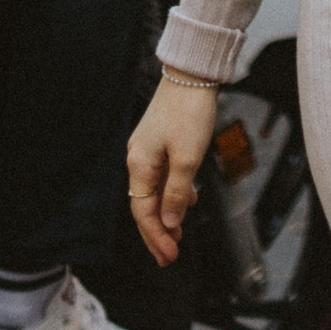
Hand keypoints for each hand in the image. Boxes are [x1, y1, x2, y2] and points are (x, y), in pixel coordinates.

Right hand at [127, 72, 218, 265]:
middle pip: (145, 205)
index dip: (156, 237)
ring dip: (167, 214)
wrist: (192, 72)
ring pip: (155, 192)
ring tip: (179, 236)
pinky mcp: (160, 140)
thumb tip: (170, 222)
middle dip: (158, 233)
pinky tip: (188, 202)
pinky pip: (163, 176)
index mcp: (139, 164)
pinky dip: (173, 193)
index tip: (169, 257)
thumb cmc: (189, 110)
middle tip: (170, 257)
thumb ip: (177, 192)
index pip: (143, 212)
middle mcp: (138, 158)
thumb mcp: (188, 157)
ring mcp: (148, 149)